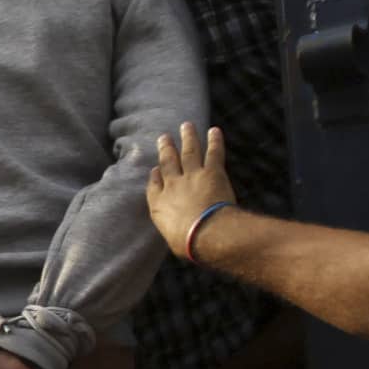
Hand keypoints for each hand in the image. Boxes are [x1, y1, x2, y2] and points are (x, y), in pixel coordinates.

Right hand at [148, 124, 239, 265]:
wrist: (204, 233)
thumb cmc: (187, 243)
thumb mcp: (173, 239)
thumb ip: (174, 229)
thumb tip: (180, 231)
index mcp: (159, 204)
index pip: (154, 185)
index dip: (155, 175)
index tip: (155, 168)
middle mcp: (173, 186)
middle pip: (168, 162)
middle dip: (166, 148)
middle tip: (164, 137)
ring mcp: (192, 176)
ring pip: (189, 152)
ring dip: (188, 137)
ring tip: (186, 125)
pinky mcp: (212, 173)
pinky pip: (213, 153)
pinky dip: (214, 141)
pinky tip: (214, 131)